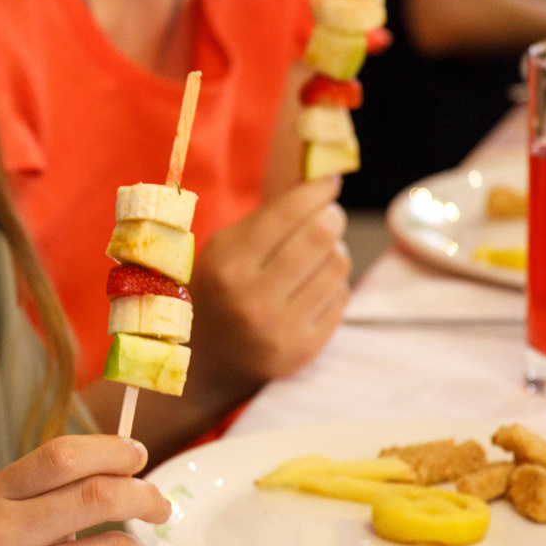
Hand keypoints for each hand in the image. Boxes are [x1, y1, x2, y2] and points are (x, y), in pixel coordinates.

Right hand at [191, 178, 349, 386]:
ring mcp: (281, 330)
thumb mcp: (221, 251)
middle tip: (331, 215)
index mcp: (227, 267)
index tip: (329, 182)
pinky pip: (340, 299)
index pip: (287, 214)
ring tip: (321, 253)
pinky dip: (334, 284)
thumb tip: (322, 186)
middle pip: (320, 237)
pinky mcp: (303, 352)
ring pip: (337, 267)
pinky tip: (315, 286)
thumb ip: (266, 220)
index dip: (316, 191)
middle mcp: (253, 300)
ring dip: (336, 251)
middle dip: (332, 217)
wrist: (204, 363)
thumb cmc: (216, 292)